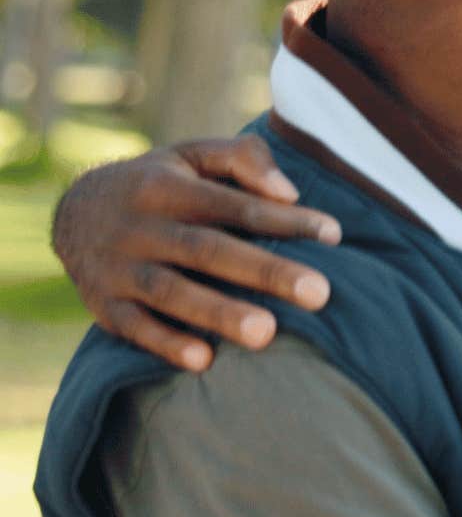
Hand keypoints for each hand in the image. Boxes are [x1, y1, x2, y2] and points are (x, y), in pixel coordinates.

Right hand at [52, 137, 340, 371]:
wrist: (72, 212)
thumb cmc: (161, 183)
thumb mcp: (193, 156)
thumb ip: (243, 160)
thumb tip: (289, 192)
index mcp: (167, 187)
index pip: (234, 204)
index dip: (283, 220)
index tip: (333, 235)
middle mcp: (139, 227)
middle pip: (207, 249)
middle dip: (264, 272)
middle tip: (319, 293)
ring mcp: (118, 268)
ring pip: (170, 291)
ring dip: (218, 313)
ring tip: (267, 334)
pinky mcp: (103, 305)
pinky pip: (134, 327)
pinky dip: (166, 344)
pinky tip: (204, 361)